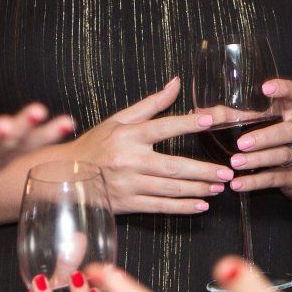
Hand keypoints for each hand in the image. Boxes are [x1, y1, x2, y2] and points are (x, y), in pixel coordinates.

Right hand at [67, 77, 232, 215]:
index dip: (187, 124)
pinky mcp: (127, 204)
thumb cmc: (97, 144)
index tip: (210, 121)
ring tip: (219, 186)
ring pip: (169, 189)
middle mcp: (128, 160)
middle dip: (202, 170)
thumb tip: (177, 83)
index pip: (162, 127)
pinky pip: (160, 207)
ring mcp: (127, 185)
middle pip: (172, 166)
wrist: (65, 174)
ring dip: (197, 189)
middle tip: (226, 171)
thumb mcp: (119, 119)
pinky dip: (182, 207)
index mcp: (127, 136)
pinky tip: (201, 205)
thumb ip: (152, 104)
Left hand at [223, 77, 291, 200]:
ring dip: (257, 160)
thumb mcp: (263, 124)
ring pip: (282, 156)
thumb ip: (234, 117)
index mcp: (291, 113)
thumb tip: (199, 114)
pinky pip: (274, 179)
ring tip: (234, 163)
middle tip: (241, 143)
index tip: (265, 87)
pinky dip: (255, 182)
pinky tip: (238, 184)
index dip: (284, 89)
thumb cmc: (278, 139)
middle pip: (289, 131)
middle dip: (265, 136)